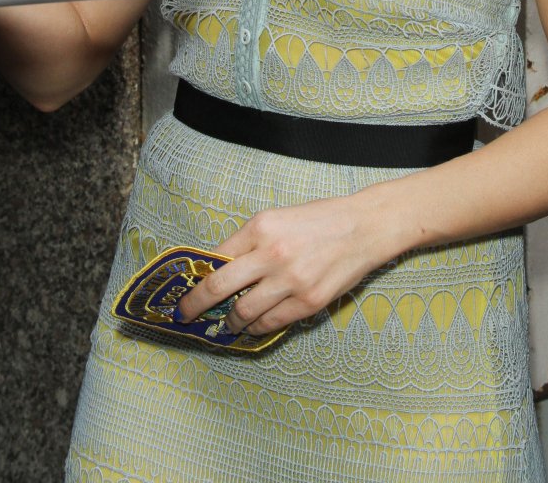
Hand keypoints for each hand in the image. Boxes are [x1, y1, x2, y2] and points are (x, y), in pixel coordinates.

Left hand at [177, 193, 382, 336]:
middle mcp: (272, 254)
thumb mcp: (277, 218)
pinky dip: (257, 328)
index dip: (197, 278)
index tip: (185, 291)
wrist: (363, 227)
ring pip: (244, 312)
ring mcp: (290, 281)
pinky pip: (271, 323)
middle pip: (220, 287)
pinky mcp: (308, 302)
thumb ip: (249, 242)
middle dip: (196, 305)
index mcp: (261, 227)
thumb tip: (220, 268)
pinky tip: (253, 326)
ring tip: (228, 323)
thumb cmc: (318, 220)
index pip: (216, 257)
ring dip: (230, 322)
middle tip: (185, 316)